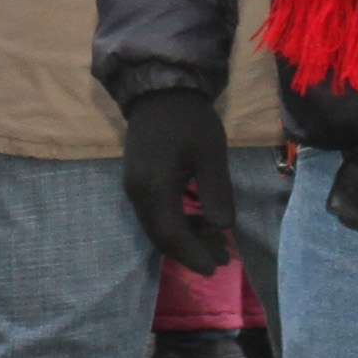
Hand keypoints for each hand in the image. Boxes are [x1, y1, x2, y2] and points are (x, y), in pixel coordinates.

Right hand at [119, 86, 234, 275]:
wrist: (160, 89)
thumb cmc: (189, 120)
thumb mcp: (211, 153)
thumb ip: (216, 191)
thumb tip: (223, 228)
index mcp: (154, 187)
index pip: (171, 234)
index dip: (193, 254)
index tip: (216, 268)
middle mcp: (137, 193)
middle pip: (161, 236)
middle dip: (191, 251)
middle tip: (222, 259)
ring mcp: (133, 187)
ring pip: (157, 227)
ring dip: (185, 238)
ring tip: (217, 241)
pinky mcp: (137, 181)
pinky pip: (154, 214)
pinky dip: (176, 223)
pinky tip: (199, 219)